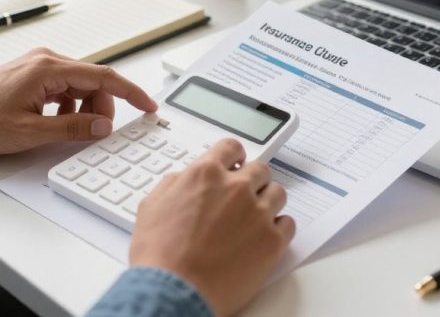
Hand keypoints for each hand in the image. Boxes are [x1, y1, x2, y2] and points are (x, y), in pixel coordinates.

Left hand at [0, 48, 156, 153]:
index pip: (104, 77)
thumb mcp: (29, 132)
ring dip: (86, 108)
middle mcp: (46, 60)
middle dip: (103, 107)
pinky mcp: (33, 73)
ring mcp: (39, 65)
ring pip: (81, 85)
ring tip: (73, 130)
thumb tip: (101, 127)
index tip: (148, 106)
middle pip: (94, 81)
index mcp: (48, 69)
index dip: (131, 93)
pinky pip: (66, 87)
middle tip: (98, 133)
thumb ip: (71, 129)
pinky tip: (59, 122)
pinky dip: (71, 105)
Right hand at [130, 139, 295, 315]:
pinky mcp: (272, 241)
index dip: (234, 156)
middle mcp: (236, 188)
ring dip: (267, 202)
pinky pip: (288, 224)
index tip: (236, 163)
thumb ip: (173, 184)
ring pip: (277, 193)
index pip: (232, 148)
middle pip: (259, 169)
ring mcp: (257, 213)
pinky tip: (263, 237)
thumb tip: (183, 178)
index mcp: (206, 174)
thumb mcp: (151, 207)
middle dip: (252, 180)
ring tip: (253, 219)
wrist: (175, 291)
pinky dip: (278, 228)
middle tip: (242, 197)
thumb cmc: (160, 255)